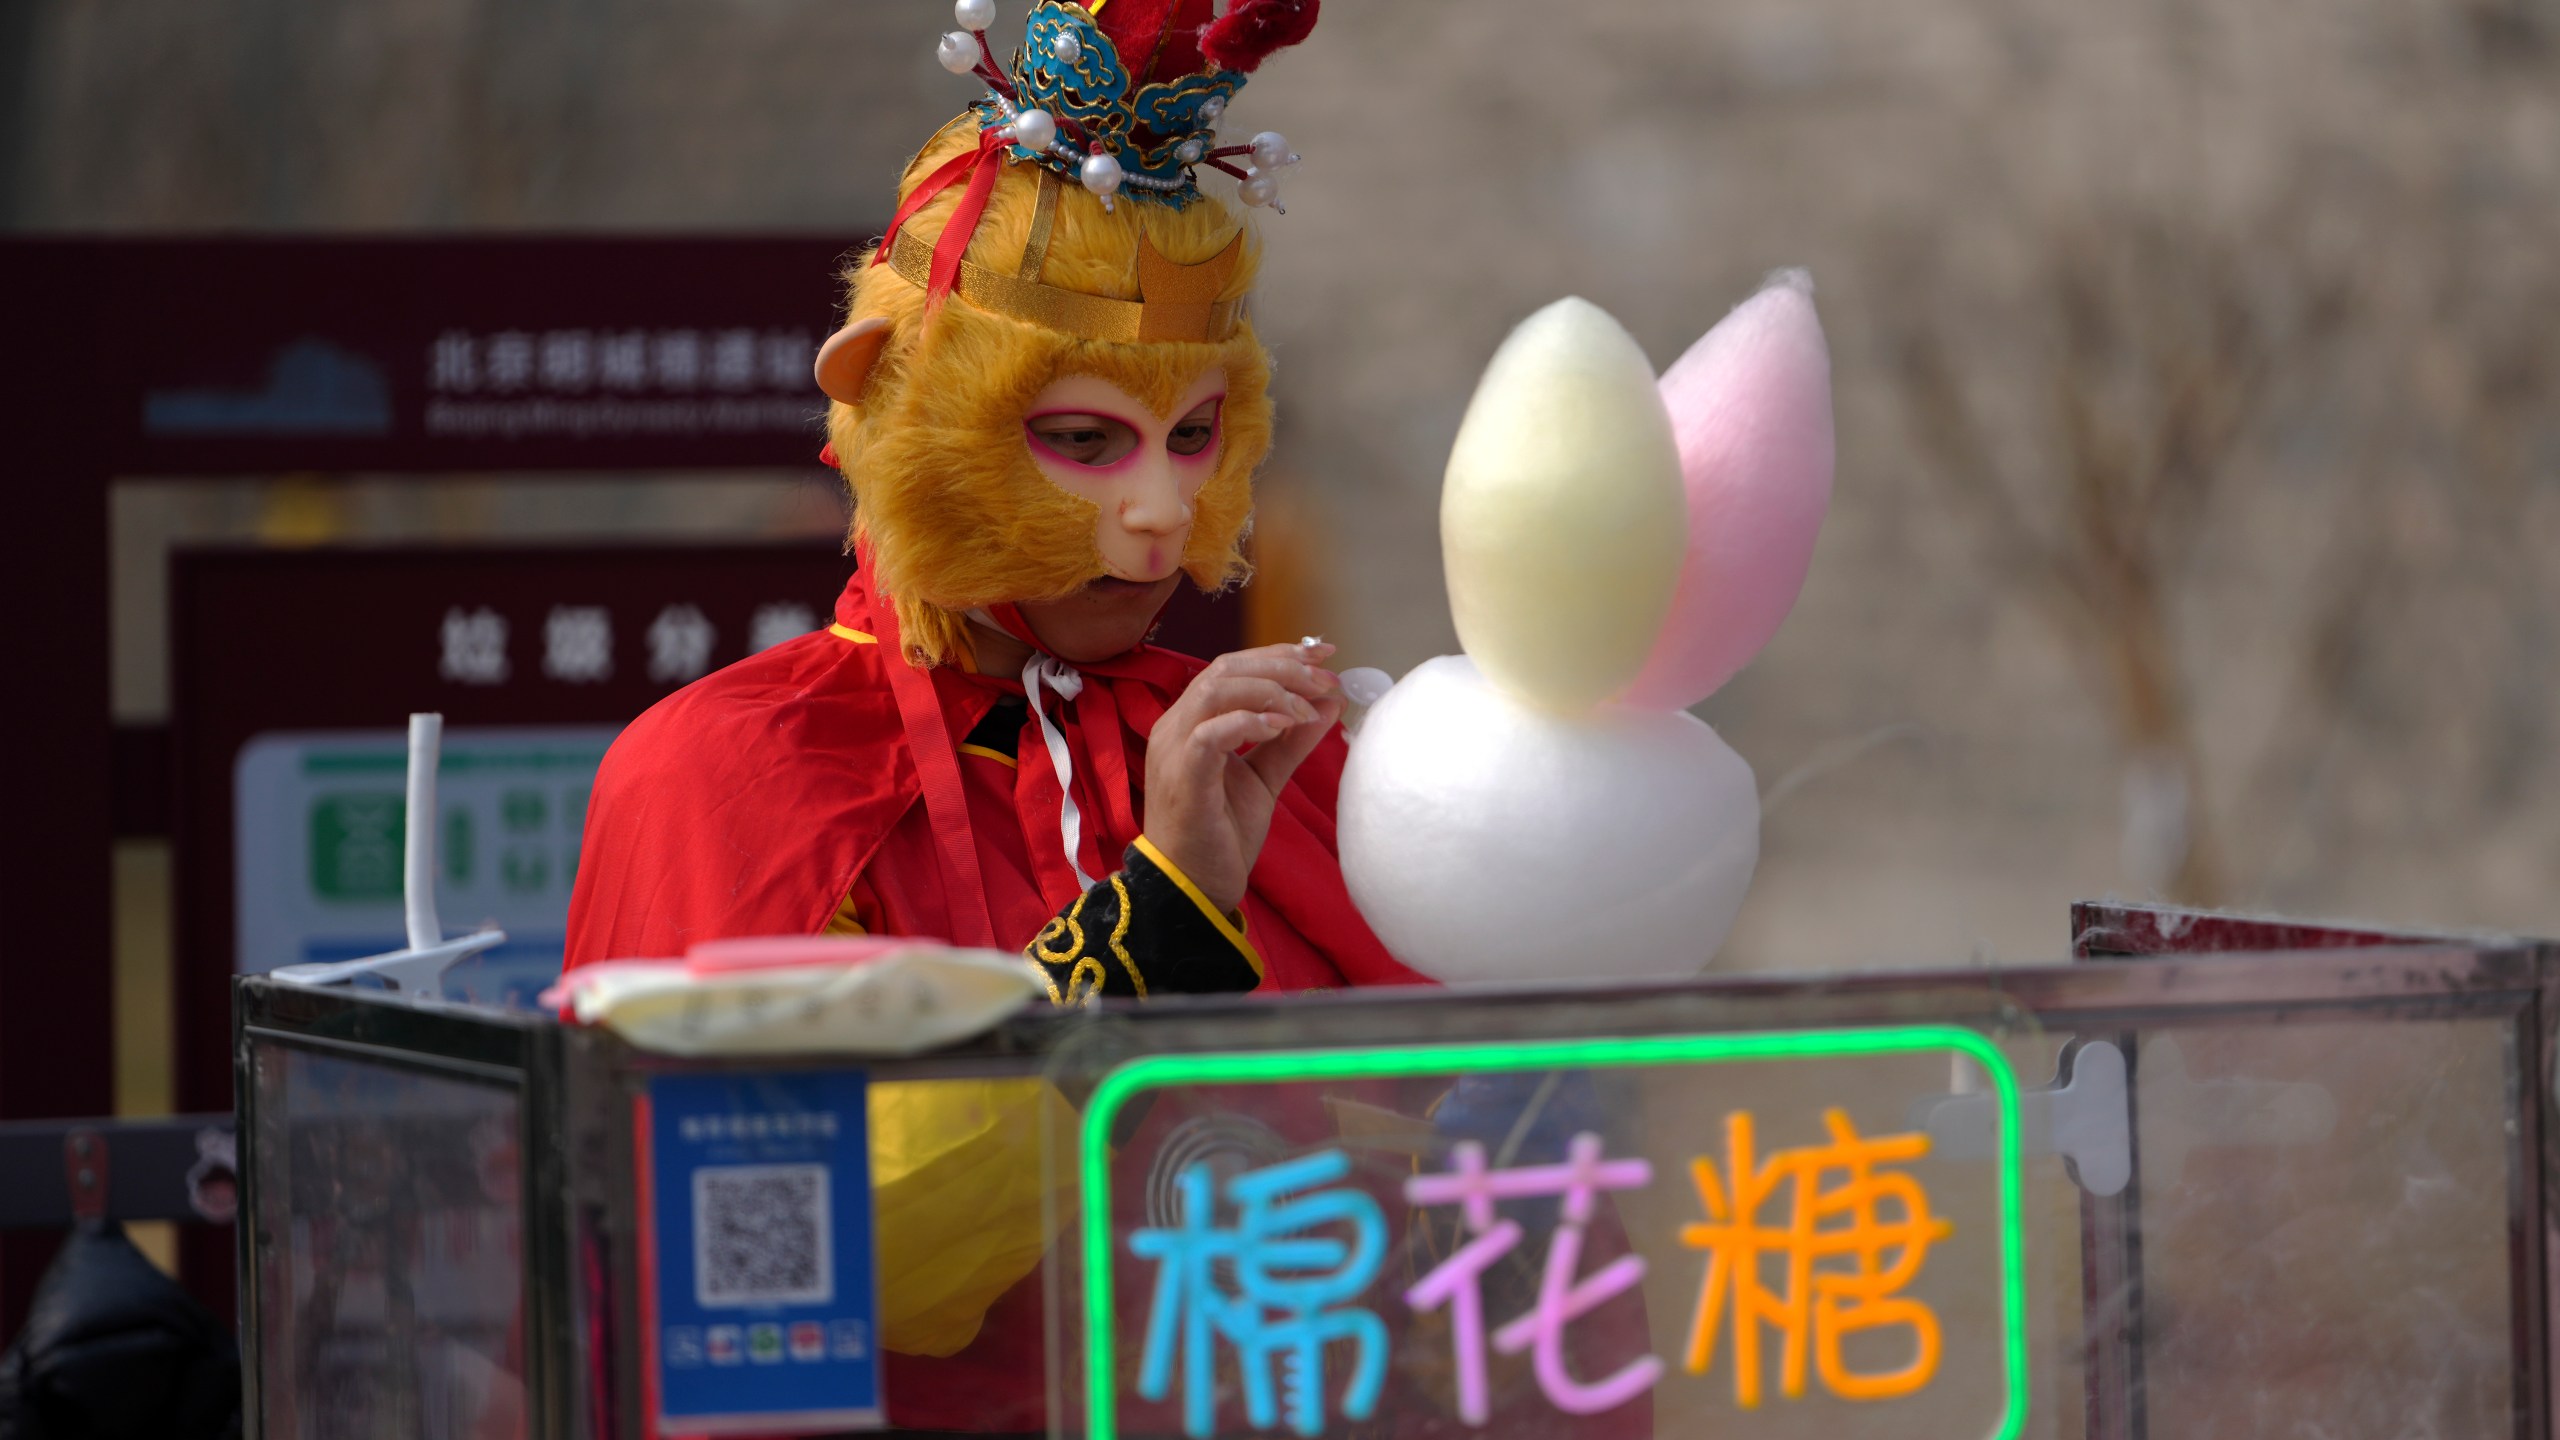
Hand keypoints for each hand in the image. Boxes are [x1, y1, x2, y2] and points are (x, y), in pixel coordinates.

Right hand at [1142, 642, 1344, 912]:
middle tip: (1325, 681)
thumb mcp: (1264, 779)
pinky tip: (1281, 728)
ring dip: (1270, 691)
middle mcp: (1175, 726)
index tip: (1325, 657)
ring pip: (1216, 690)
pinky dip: (1249, 721)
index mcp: (1191, 722)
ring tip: (1305, 710)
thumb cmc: (1220, 835)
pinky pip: (1210, 733)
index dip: (1280, 655)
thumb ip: (1291, 742)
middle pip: (1226, 668)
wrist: (1193, 888)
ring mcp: (1174, 750)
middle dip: (1283, 667)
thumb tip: (1329, 704)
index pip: (1232, 667)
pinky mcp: (1182, 777)